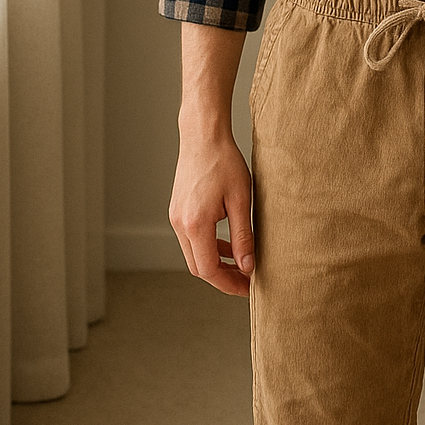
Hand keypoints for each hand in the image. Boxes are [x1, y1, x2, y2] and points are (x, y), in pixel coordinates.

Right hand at [169, 129, 254, 296]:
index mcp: (195, 224)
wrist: (203, 136)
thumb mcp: (241, 200)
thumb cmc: (224, 162)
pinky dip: (208, 247)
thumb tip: (247, 267)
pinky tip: (227, 245)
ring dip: (215, 263)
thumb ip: (243, 237)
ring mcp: (176, 218)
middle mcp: (180, 224)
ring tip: (241, 265)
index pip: (208, 269)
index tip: (249, 288)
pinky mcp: (178, 211)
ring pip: (193, 254)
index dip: (229, 283)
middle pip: (198, 267)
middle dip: (222, 277)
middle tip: (247, 281)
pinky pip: (191, 240)